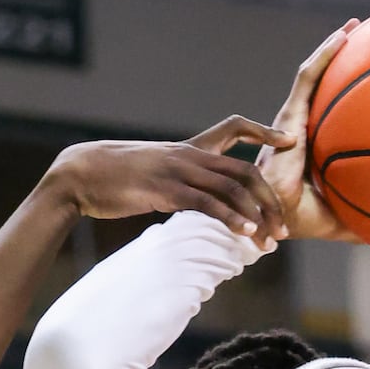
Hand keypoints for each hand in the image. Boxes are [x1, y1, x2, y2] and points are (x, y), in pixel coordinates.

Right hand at [50, 118, 292, 240]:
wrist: (79, 175)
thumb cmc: (115, 179)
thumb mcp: (154, 175)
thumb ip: (180, 184)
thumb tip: (195, 200)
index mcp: (189, 149)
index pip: (234, 127)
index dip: (264, 131)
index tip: (290, 141)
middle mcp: (189, 155)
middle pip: (245, 170)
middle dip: (270, 200)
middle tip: (283, 227)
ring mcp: (178, 172)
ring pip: (232, 188)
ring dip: (257, 216)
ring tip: (270, 241)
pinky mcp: (166, 190)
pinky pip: (207, 203)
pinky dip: (230, 219)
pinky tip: (245, 234)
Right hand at [259, 22, 359, 240]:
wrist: (275, 220)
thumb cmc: (301, 222)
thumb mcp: (341, 216)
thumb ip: (362, 216)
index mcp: (307, 148)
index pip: (325, 114)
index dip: (342, 94)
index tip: (366, 80)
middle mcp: (298, 130)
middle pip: (320, 87)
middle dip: (337, 61)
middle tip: (360, 39)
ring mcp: (291, 121)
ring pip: (312, 74)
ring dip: (331, 49)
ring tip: (351, 28)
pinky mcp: (287, 118)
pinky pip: (307, 79)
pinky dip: (323, 56)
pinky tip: (341, 38)